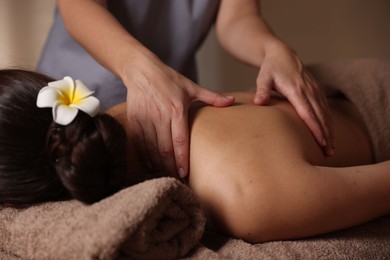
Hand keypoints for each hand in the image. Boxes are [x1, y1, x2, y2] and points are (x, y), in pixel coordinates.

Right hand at [122, 51, 234, 178]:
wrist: (141, 70)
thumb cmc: (168, 79)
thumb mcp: (191, 86)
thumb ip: (212, 97)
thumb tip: (232, 101)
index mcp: (176, 109)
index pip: (180, 140)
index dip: (181, 159)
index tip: (185, 174)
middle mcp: (160, 115)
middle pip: (165, 149)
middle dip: (170, 167)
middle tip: (176, 180)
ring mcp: (145, 118)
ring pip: (151, 148)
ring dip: (158, 164)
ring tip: (165, 175)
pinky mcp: (134, 119)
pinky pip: (139, 143)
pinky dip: (145, 156)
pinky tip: (151, 164)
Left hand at [253, 42, 333, 155]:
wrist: (282, 54)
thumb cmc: (270, 69)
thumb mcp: (263, 78)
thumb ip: (262, 90)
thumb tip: (258, 102)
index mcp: (296, 90)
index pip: (308, 113)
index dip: (316, 129)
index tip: (321, 143)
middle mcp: (309, 90)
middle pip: (320, 116)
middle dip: (326, 135)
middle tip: (329, 154)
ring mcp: (315, 90)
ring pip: (325, 114)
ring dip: (330, 131)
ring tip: (331, 149)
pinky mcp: (317, 90)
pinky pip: (325, 108)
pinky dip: (329, 122)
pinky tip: (330, 133)